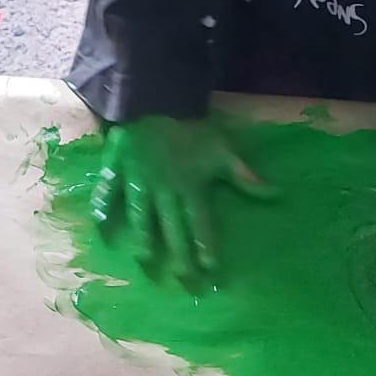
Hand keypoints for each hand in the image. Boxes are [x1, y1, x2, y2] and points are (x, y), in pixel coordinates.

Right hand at [91, 114, 273, 277]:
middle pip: (172, 229)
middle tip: (183, 281)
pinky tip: (97, 222)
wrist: (157, 95)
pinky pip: (108, 188)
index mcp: (190, 187)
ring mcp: (139, 181)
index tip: (210, 270)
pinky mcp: (119, 168)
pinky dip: (101, 203)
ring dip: (143, 238)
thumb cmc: (192, 126)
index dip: (206, 246)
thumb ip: (245, 176)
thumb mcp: (222, 150)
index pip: (200, 224)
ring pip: (141, 216)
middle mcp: (165, 191)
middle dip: (179, 256)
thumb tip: (278, 194)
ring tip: (144, 260)